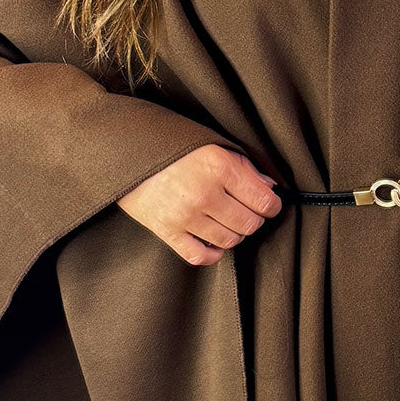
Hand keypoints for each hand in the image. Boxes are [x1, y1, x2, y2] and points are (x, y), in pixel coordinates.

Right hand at [116, 144, 281, 265]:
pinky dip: (212, 253)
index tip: (271, 204)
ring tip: (227, 221)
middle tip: (248, 210)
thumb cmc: (171, 146)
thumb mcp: (212, 144)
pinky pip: (200, 256)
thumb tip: (268, 188)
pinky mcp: (167, 231)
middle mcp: (204, 194)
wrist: (126, 153)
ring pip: (229, 241)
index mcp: (219, 167)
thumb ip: (243, 166)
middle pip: (249, 223)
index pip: (263, 200)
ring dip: (234, 234)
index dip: (273, 205)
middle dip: (254, 219)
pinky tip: (213, 241)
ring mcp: (185, 216)